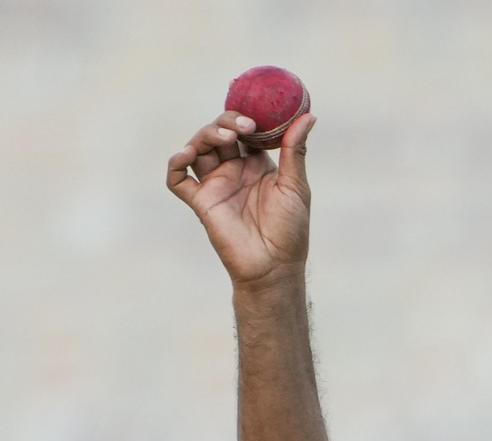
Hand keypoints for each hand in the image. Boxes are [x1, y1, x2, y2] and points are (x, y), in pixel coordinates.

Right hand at [166, 111, 316, 289]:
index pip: (243, 131)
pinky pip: (177, 179)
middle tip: (243, 127)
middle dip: (225, 123)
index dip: (245, 119)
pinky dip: (175, 164)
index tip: (256, 117)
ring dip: (204, 136)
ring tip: (224, 139)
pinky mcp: (201, 202)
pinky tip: (186, 155)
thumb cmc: (290, 229)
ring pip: (197, 149)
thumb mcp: (296, 185)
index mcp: (257, 165)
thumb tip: (309, 116)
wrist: (275, 265)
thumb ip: (295, 150)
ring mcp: (215, 185)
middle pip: (218, 134)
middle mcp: (233, 171)